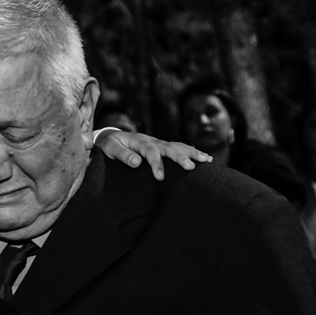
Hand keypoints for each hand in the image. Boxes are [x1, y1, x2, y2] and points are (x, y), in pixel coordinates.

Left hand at [95, 129, 210, 180]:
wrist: (109, 137)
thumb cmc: (109, 144)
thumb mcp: (110, 148)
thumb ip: (122, 155)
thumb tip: (137, 163)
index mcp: (138, 140)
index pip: (150, 151)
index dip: (156, 163)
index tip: (160, 177)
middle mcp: (151, 140)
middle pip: (168, 146)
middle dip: (180, 157)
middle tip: (190, 167)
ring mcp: (158, 143)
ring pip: (177, 146)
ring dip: (191, 152)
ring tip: (205, 160)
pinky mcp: (162, 147)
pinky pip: (179, 148)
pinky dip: (192, 152)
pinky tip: (205, 158)